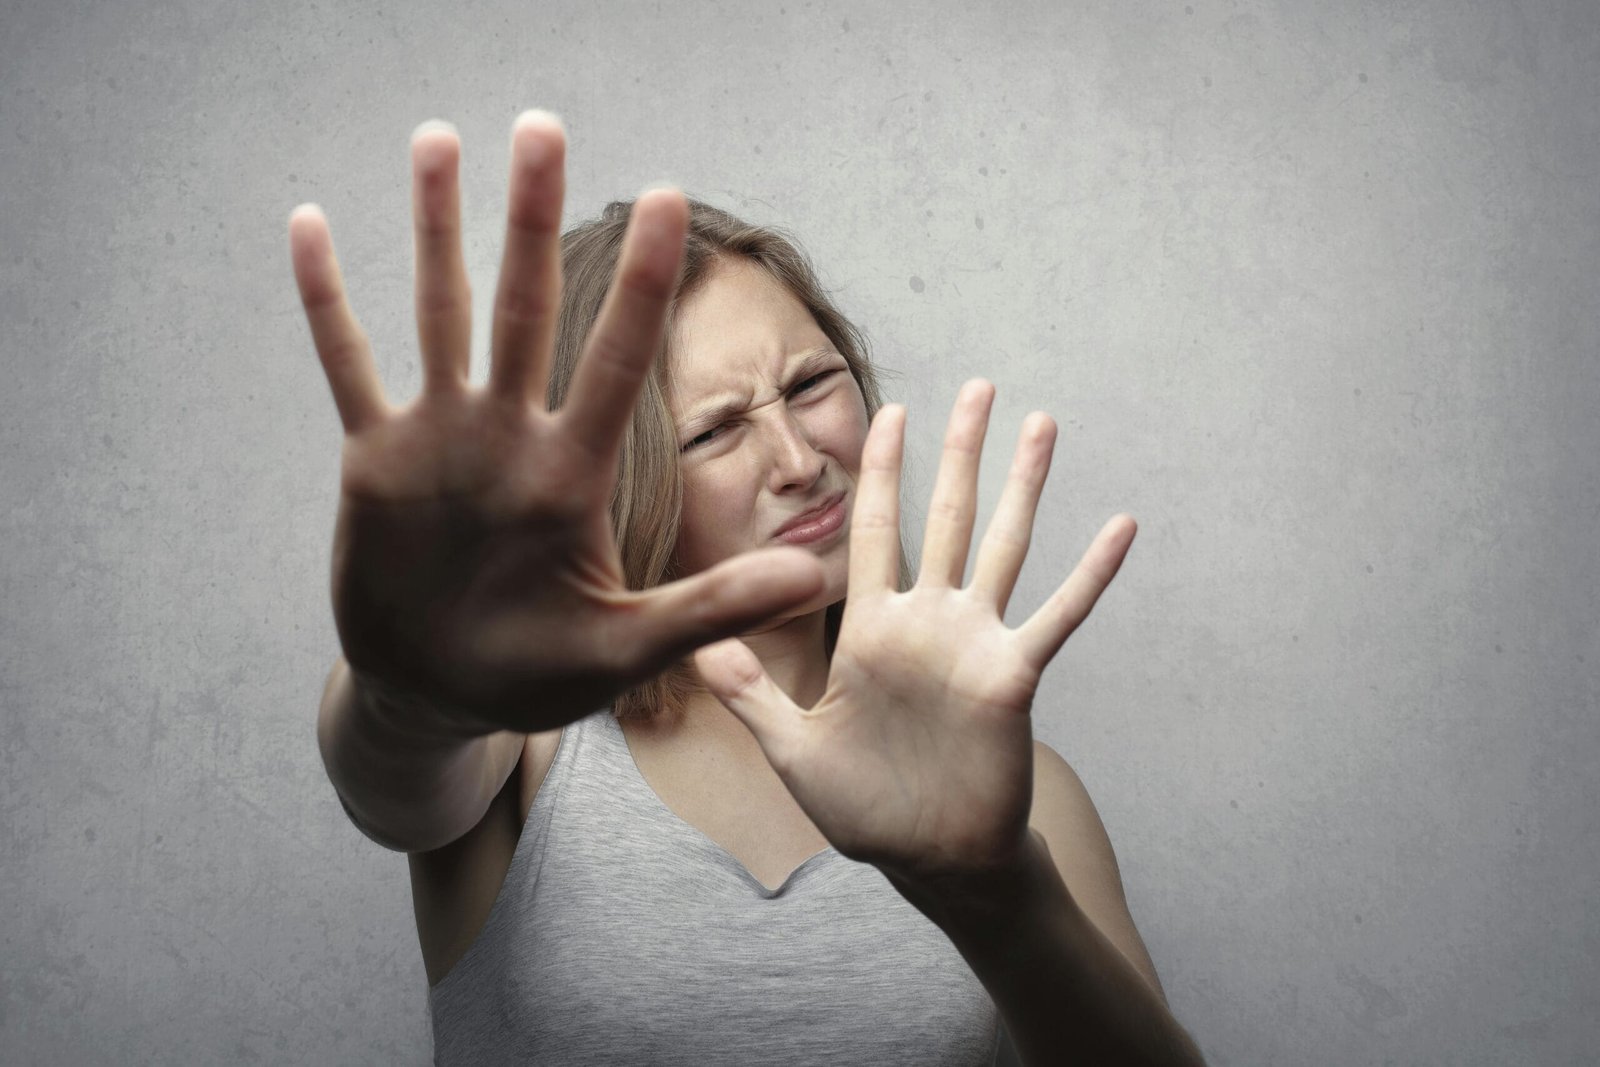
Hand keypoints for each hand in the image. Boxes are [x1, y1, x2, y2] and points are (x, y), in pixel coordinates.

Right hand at [288, 113, 826, 732]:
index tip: (669, 199)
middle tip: (544, 128)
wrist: (441, 693)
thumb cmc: (538, 674)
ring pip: (441, 313)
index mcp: (571, 473)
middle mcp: (510, 436)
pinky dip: (328, 302)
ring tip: (439, 139)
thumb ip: (711, 608)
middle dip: (534, 219)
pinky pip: (349, 366)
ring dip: (438, 230)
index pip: (618, 360)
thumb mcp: (626, 648)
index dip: (643, 284)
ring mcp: (441, 439)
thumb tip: (812, 579)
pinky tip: (313, 227)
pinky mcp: (375, 459)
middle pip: (527, 308)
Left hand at [693, 380, 1135, 887]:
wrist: (928, 859)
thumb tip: (696, 649)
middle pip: (946, 516)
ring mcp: (974, 643)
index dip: (883, 471)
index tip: (890, 410)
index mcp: (873, 629)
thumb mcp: (792, 751)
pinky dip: (1090, 574)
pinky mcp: (1013, 676)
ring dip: (1026, 486)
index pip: (876, 530)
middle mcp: (927, 621)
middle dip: (961, 451)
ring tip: (1044, 423)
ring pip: (1003, 546)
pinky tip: (1121, 527)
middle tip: (979, 386)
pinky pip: (1058, 616)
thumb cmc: (864, 809)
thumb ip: (751, 696)